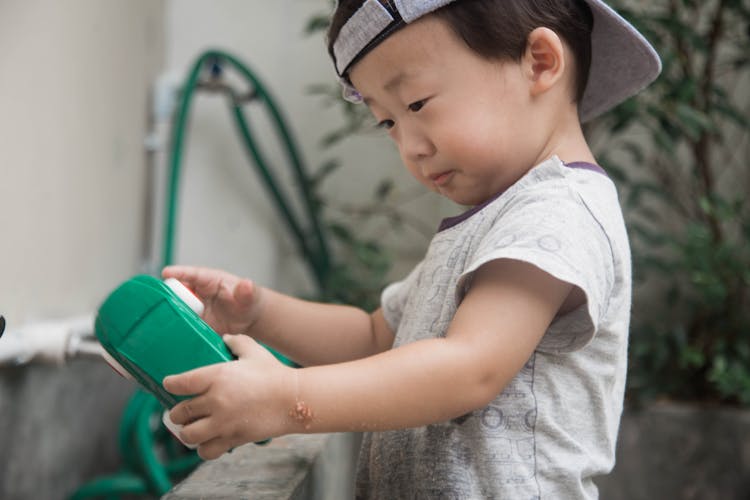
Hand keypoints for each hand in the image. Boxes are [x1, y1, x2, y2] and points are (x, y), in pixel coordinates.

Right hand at [162, 266, 263, 336]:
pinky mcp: (193, 321)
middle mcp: (198, 292)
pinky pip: (182, 322)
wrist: (249, 318)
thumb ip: (245, 291)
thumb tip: (246, 284)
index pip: (192, 274)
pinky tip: (170, 333)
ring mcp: (194, 306)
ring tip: (162, 318)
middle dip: (169, 295)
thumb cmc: (247, 300)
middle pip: (179, 291)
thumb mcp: (248, 295)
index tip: (166, 273)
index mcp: (210, 280)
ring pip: (177, 306)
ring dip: (170, 311)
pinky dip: (176, 326)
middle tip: (161, 302)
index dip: (179, 272)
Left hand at [163, 334, 295, 459]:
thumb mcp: (254, 351)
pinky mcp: (233, 439)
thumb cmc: (274, 373)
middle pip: (180, 412)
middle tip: (181, 411)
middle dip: (177, 413)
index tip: (169, 384)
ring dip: (187, 432)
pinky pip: (207, 451)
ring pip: (188, 435)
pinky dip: (204, 449)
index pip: (180, 383)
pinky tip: (208, 442)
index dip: (170, 384)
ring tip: (192, 428)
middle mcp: (215, 400)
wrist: (294, 399)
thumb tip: (224, 339)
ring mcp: (223, 422)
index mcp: (217, 376)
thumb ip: (236, 342)